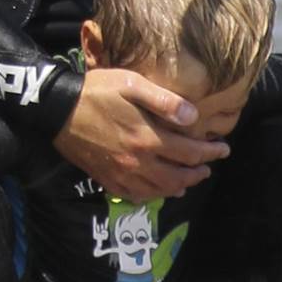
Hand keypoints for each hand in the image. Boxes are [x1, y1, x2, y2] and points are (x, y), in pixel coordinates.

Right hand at [54, 68, 229, 200]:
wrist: (58, 108)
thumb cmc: (97, 90)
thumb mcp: (132, 84)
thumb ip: (164, 102)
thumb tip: (194, 117)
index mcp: (148, 138)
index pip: (190, 153)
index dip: (211, 152)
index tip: (224, 149)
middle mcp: (138, 162)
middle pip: (178, 177)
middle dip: (198, 172)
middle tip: (208, 166)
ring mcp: (121, 173)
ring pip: (159, 191)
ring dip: (179, 187)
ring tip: (189, 181)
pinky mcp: (106, 178)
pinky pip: (135, 196)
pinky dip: (152, 196)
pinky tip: (157, 191)